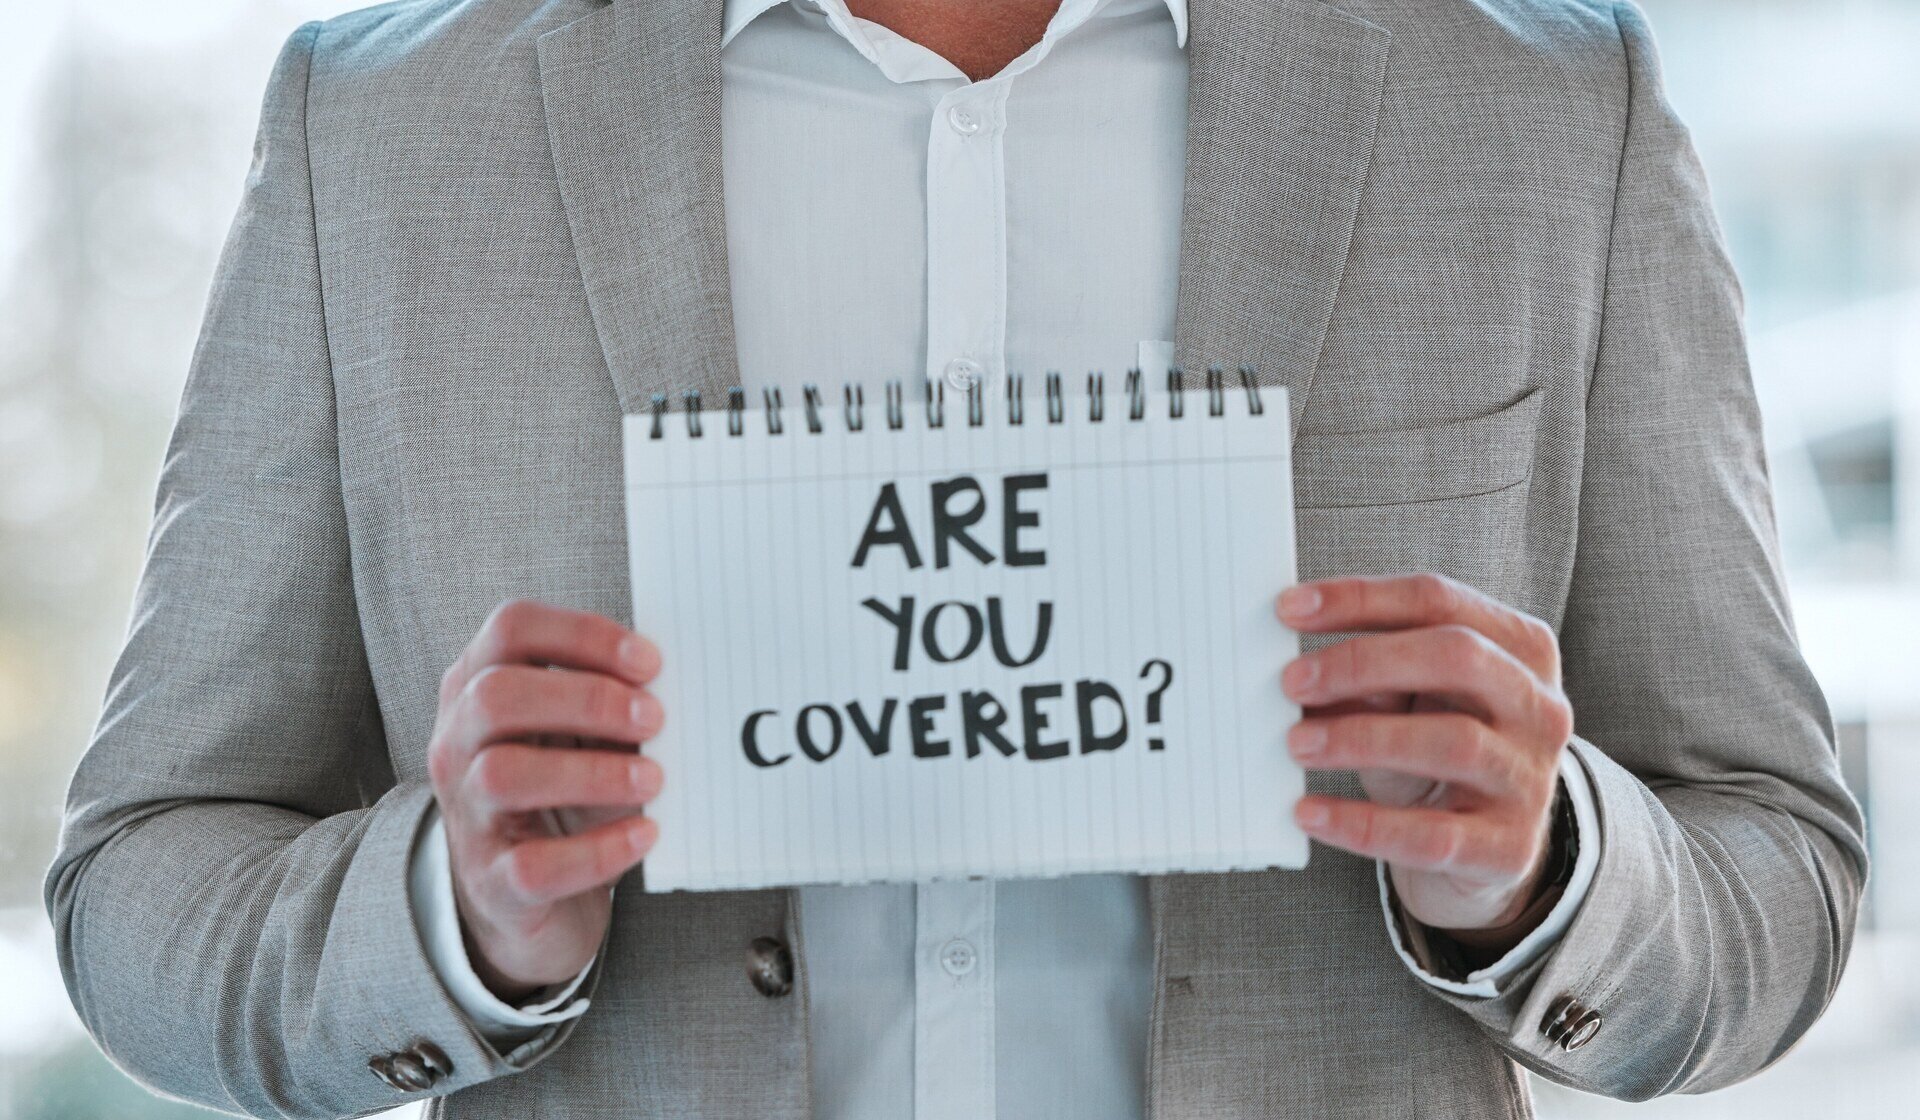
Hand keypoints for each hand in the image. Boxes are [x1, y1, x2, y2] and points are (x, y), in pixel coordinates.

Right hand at [427, 600, 665, 1001]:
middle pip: (497, 695)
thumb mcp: (576, 735)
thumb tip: (675, 688)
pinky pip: (533, 865)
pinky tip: (645, 836)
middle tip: (656, 718)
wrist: (522, 896)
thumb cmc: (560, 794)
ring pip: (503, 775)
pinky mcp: (491, 881)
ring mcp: (466, 813)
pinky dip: (598, 850)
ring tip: (654, 778)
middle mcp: (458, 743)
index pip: (511, 628)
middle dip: (587, 699)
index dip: (583, 634)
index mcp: (479, 686)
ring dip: (593, 771)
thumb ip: (609, 703)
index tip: (651, 662)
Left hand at [1276, 574, 1572, 943]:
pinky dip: (1362, 823)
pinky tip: (1311, 812)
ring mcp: (1532, 778)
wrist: (1482, 850)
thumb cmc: (1435, 754)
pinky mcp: (1510, 848)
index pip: (1437, 600)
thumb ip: (1374, 677)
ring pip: (1452, 742)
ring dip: (1360, 738)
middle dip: (1363, 662)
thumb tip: (1304, 669)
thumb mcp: (1411, 702)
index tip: (1290, 608)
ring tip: (1297, 743)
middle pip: (1457, 655)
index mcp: (1520, 648)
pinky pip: (1432, 835)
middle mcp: (1541, 706)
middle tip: (1293, 680)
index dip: (1360, 599)